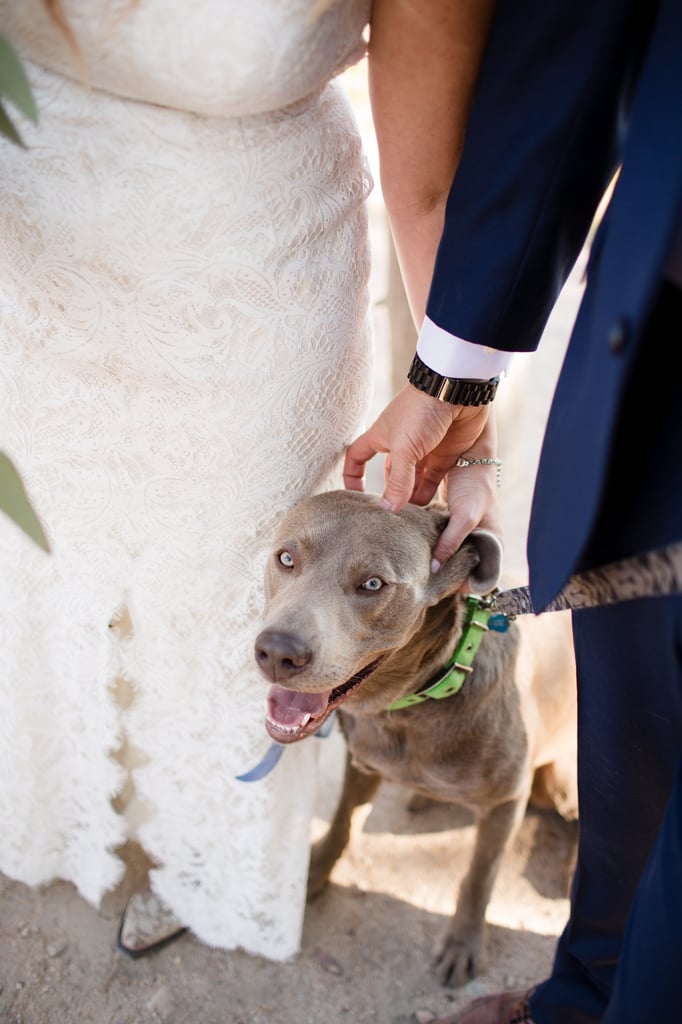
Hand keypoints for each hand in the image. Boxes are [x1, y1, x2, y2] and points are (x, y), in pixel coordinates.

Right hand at [343, 384, 500, 567]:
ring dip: (411, 501)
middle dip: (389, 496)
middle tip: (388, 521)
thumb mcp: (404, 448)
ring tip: (409, 524)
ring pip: (413, 482)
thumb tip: (387, 509)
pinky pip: (434, 481)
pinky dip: (430, 496)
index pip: (357, 457)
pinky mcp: (446, 455)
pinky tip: (429, 513)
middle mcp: (401, 445)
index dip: (352, 476)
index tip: (353, 497)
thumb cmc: (422, 411)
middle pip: (390, 476)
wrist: (458, 390)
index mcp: (382, 436)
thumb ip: (397, 481)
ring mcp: (424, 451)